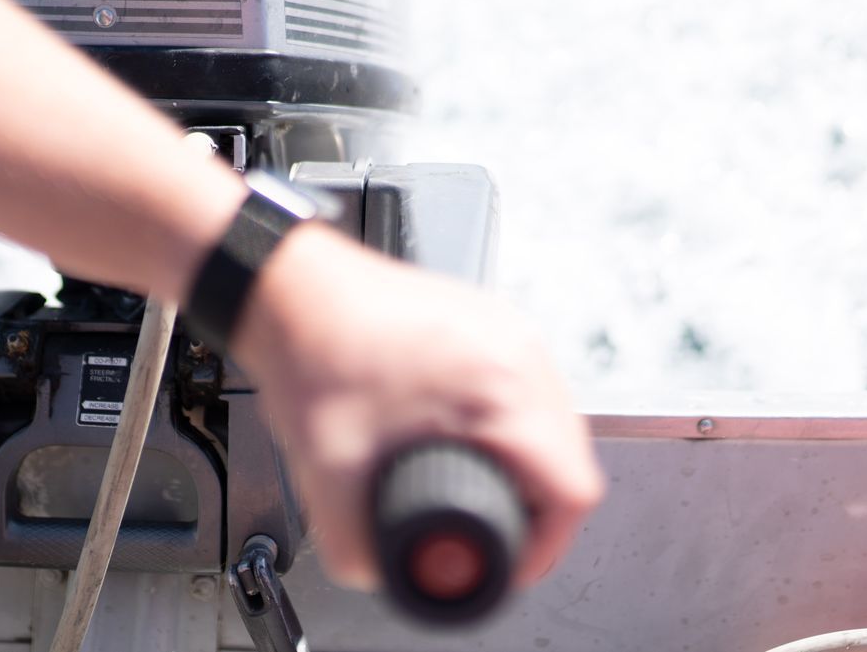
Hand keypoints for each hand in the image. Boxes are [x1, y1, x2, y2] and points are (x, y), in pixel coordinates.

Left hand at [231, 225, 603, 590]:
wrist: (294, 291)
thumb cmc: (315, 356)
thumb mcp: (332, 478)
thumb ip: (358, 547)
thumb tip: (388, 575)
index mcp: (498, 387)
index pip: (572, 488)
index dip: (544, 544)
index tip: (511, 559)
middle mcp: (517, 351)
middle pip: (572, 457)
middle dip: (538, 508)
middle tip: (496, 532)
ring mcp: (508, 329)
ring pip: (558, 420)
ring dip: (531, 465)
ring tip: (488, 486)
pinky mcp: (492, 322)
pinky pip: (531, 388)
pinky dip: (514, 426)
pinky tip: (475, 439)